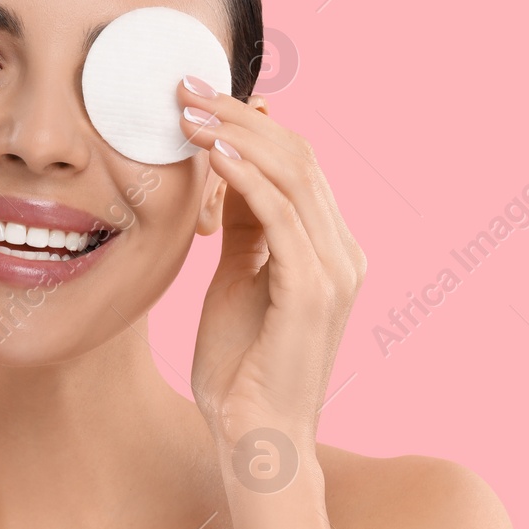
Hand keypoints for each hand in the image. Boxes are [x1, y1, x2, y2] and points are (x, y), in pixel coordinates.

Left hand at [179, 76, 366, 436]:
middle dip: (238, 115)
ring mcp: (336, 269)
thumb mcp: (238, 280)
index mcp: (331, 248)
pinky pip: (280, 213)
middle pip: (298, 156)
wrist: (257, 439)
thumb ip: (243, 228)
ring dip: (235, 134)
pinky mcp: (314, 289)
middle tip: (184, 89)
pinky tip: (209, 153)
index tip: (197, 97)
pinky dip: (244, 175)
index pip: (298, 163)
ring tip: (186, 111)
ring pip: (292, 174)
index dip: (250, 123)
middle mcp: (344, 251)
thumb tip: (226, 170)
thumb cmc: (242, 368)